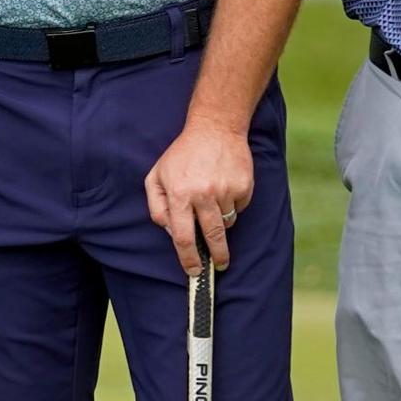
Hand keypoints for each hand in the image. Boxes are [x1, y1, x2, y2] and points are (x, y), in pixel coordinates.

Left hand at [144, 115, 251, 275]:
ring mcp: (226, 191)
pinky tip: (224, 187)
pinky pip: (239, 208)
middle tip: (218, 265)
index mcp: (179, 194)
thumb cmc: (182, 155)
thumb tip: (171, 232)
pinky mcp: (244, 187)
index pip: (182, 237)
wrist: (215, 128)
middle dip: (216, 256)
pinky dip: (232, 205)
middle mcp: (203, 195)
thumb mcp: (156, 176)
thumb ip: (156, 206)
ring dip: (220, 222)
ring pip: (226, 223)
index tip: (193, 271)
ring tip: (213, 201)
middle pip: (212, 237)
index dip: (188, 258)